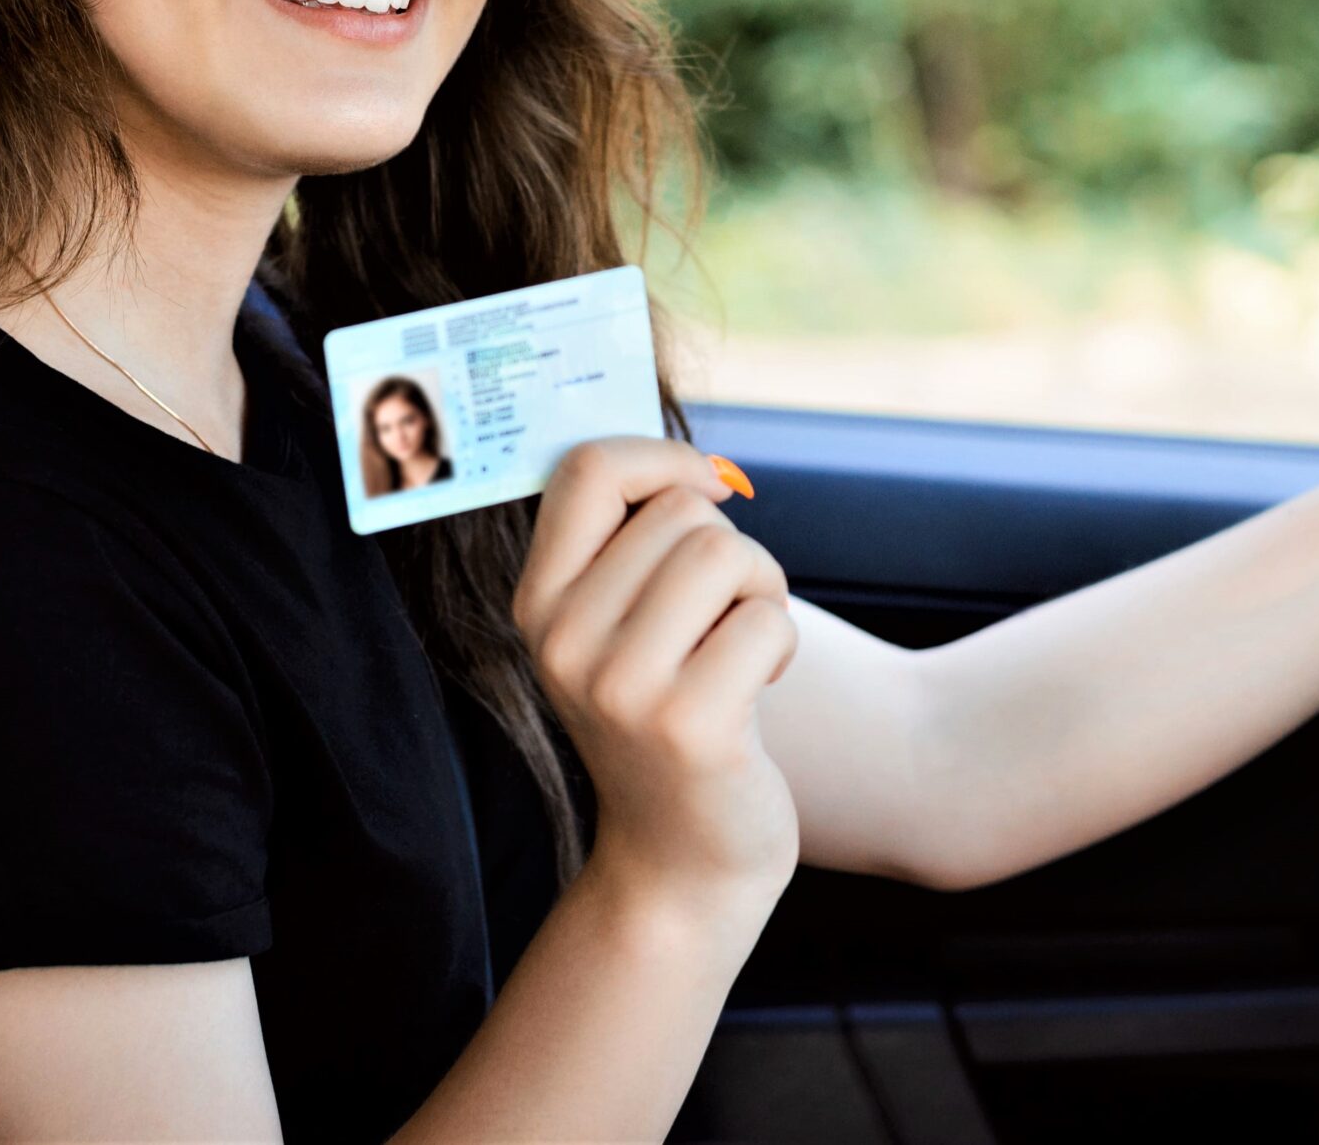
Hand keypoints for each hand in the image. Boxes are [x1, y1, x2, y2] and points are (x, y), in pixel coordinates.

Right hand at [513, 437, 800, 913]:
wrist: (681, 861)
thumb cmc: (669, 717)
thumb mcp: (617, 630)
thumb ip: (630, 546)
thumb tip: (700, 466)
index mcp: (537, 604)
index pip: (587, 469)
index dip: (663, 457)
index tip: (707, 486)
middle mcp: (563, 642)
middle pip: (681, 510)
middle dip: (730, 549)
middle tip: (725, 616)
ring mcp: (620, 687)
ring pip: (726, 554)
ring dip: (761, 592)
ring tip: (742, 648)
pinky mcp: (688, 725)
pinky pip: (766, 619)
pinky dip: (781, 644)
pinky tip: (758, 690)